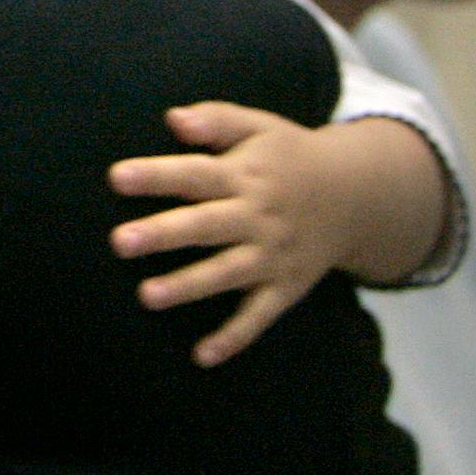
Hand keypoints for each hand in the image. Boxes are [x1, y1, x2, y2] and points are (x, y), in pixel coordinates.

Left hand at [108, 101, 352, 367]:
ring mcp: (272, 256)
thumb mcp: (259, 127)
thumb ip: (216, 119)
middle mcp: (257, 218)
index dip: (156, 176)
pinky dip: (234, 337)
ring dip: (188, 286)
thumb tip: (173, 118)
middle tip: (118, 242)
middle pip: (204, 227)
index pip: (194, 174)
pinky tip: (202, 356)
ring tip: (146, 296)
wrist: (359, 196)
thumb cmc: (289, 156)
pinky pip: (259, 316)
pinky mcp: (286, 287)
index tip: (116, 177)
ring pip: (226, 274)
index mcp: (245, 176)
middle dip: (162, 235)